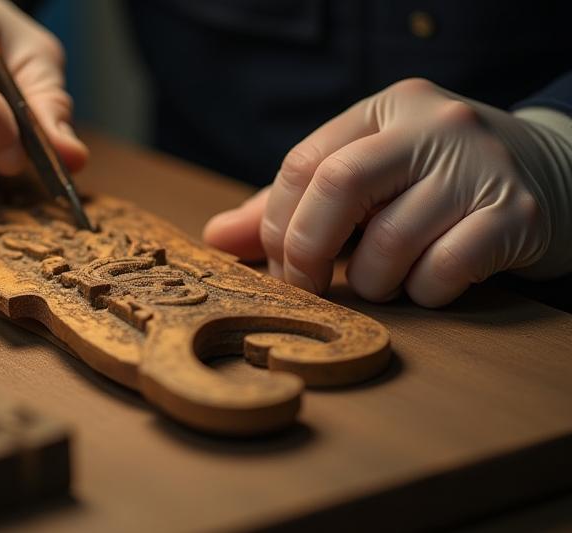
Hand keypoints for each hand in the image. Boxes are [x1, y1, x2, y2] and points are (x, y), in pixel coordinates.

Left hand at [204, 78, 569, 306]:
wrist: (552, 175)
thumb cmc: (435, 182)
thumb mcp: (366, 176)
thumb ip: (292, 204)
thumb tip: (217, 236)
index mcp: (386, 110)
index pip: (305, 163)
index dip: (276, 223)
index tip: (276, 263)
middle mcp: (433, 126)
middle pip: (339, 186)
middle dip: (306, 250)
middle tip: (304, 285)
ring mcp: (479, 167)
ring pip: (390, 242)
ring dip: (370, 282)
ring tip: (382, 280)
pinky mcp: (517, 215)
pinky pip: (443, 270)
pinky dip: (423, 292)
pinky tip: (429, 284)